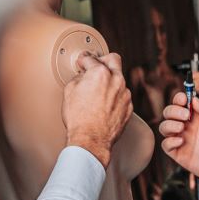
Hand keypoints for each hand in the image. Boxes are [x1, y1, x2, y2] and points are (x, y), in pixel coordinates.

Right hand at [62, 53, 132, 167]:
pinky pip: (122, 95)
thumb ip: (78, 78)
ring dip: (110, 81)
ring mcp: (125, 94)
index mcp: (100, 73)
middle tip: (95, 66)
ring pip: (119, 79)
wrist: (91, 140)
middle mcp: (116, 80)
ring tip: (98, 91)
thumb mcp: (69, 92)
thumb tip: (82, 77)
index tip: (83, 62)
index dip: (84, 60)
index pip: (91, 59)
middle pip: (113, 60)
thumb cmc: (79, 119)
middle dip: (103, 60)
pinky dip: (114, 96)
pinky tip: (104, 104)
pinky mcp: (129, 107)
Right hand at [159, 92, 198, 176]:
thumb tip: (193, 99)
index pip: (180, 103)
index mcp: (195, 115)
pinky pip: (165, 145)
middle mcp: (185, 125)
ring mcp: (180, 138)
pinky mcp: (178, 153)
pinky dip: (169, 141)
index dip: (178, 99)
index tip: (183, 99)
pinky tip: (181, 141)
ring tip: (181, 127)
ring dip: (169, 125)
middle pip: (168, 113)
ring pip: (164, 128)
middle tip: (185, 115)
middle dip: (173, 111)